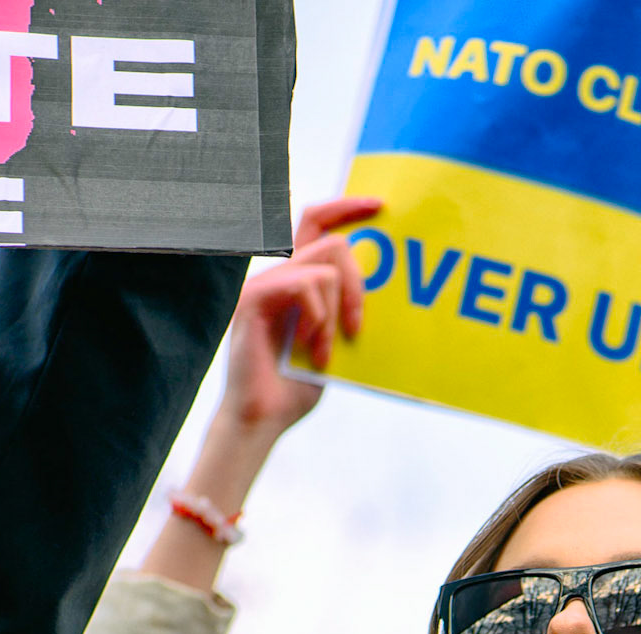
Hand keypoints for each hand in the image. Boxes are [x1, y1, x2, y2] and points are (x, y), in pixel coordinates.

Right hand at [217, 195, 381, 437]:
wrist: (263, 420)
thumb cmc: (295, 387)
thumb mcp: (334, 342)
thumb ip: (347, 310)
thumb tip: (385, 289)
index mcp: (295, 280)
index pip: (316, 222)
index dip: (347, 208)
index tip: (379, 207)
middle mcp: (278, 275)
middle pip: (331, 241)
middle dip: (357, 285)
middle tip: (356, 329)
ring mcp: (263, 283)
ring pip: (323, 267)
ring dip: (336, 313)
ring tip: (325, 352)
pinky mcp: (254, 298)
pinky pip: (305, 286)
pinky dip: (319, 320)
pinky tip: (312, 350)